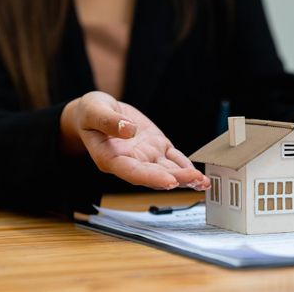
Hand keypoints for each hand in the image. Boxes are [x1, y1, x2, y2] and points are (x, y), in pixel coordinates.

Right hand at [60, 91, 209, 190]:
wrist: (97, 112)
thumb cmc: (90, 114)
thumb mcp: (93, 111)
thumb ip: (108, 121)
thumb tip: (128, 129)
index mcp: (111, 159)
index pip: (132, 172)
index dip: (151, 178)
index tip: (168, 181)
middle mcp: (131, 162)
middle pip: (155, 174)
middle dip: (176, 179)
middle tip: (196, 180)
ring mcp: (146, 156)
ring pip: (168, 169)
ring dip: (186, 177)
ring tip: (203, 182)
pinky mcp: (157, 147)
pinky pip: (174, 158)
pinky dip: (186, 166)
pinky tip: (199, 175)